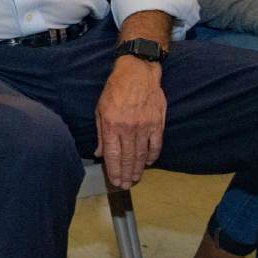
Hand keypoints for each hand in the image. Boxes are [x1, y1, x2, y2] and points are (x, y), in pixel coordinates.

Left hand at [94, 57, 166, 188]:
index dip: (113, 171)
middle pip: (127, 158)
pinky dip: (152, 156)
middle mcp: (128, 129)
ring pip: (141, 155)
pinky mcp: (157, 123)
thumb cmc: (115, 89)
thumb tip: (99, 153)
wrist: (137, 72)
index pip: (112, 155)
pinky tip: (149, 163)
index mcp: (111, 125)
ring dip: (138, 169)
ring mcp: (144, 127)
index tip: (115, 181)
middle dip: (126, 174)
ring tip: (135, 179)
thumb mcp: (100, 109)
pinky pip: (156, 145)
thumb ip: (100, 133)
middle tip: (125, 185)